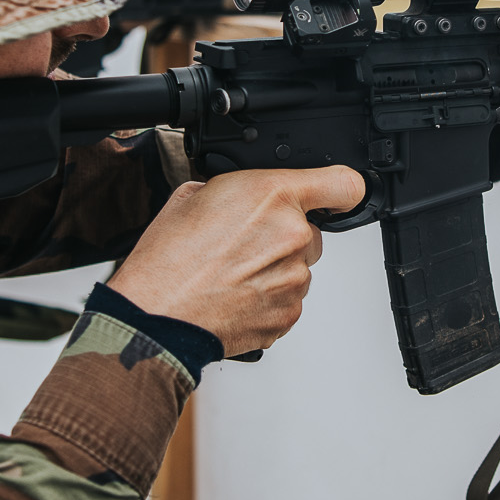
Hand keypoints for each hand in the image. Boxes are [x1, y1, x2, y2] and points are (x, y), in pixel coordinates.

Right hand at [107, 166, 365, 356]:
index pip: (343, 184)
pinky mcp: (288, 313)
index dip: (339, 191)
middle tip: (244, 246)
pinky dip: (268, 299)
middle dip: (283, 236)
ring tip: (231, 275)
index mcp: (272, 195)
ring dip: (274, 270)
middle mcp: (291, 235)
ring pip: (297, 267)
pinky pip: (289, 299)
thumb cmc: (167, 261)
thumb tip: (241, 197)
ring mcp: (293, 278)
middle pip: (310, 232)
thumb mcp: (192, 196)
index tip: (334, 197)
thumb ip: (234, 191)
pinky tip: (235, 296)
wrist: (156, 316)